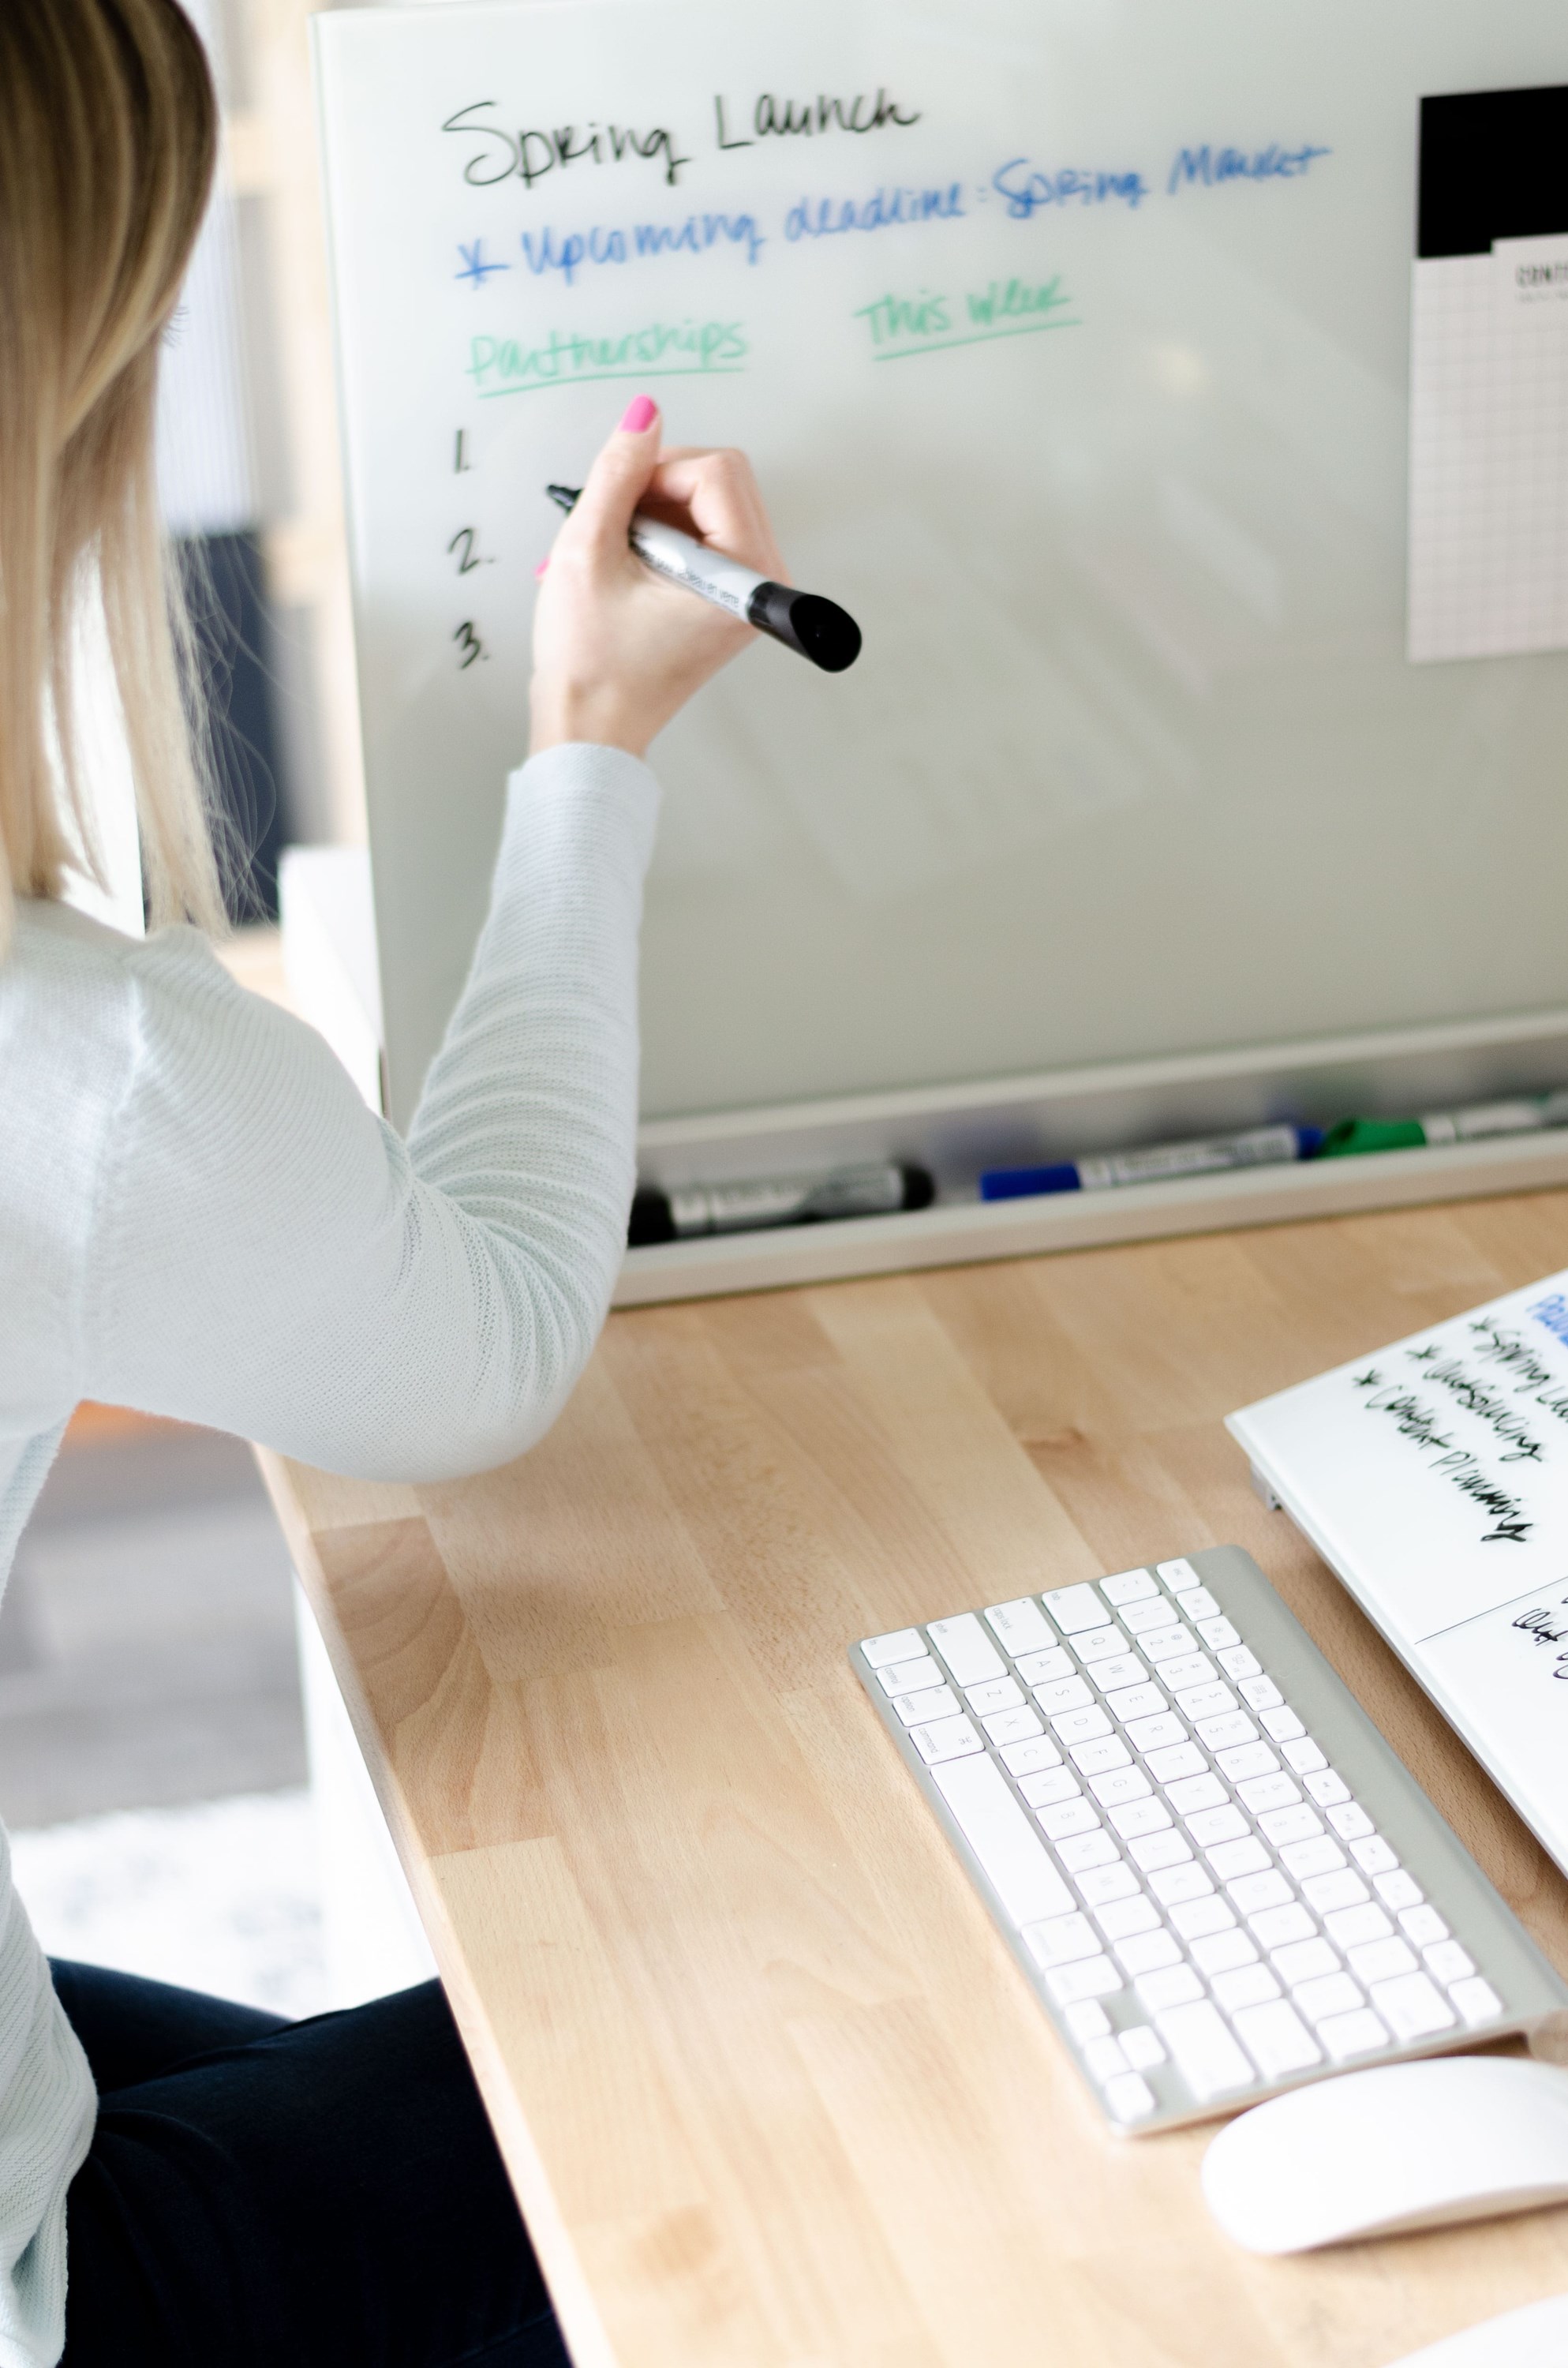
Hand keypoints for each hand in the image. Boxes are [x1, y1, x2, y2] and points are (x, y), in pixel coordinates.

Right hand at [528, 395, 785, 758]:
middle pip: (721, 478)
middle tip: (613, 528)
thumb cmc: (589, 663)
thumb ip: (617, 472)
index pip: (717, 471)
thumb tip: (644, 414)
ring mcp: (747, 591)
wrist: (590, 729)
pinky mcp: (729, 597)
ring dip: (654, 511)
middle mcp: (761, 583)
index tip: (616, 506)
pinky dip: (660, 533)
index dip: (656, 471)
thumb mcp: (586, 550)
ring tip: (614, 555)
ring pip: (709, 500)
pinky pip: (703, 531)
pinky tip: (625, 564)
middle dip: (659, 488)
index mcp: (743, 577)